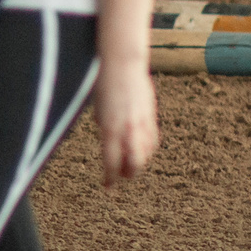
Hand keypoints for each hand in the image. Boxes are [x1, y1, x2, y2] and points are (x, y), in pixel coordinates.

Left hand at [94, 63, 158, 188]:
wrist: (122, 63)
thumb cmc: (101, 83)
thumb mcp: (96, 108)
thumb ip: (103, 124)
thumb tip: (106, 133)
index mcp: (109, 129)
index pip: (111, 162)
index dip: (110, 178)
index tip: (107, 187)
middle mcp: (128, 129)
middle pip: (134, 164)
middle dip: (128, 174)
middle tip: (120, 177)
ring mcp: (142, 123)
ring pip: (146, 153)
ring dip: (139, 162)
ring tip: (130, 165)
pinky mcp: (151, 115)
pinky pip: (153, 139)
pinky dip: (148, 147)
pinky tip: (142, 149)